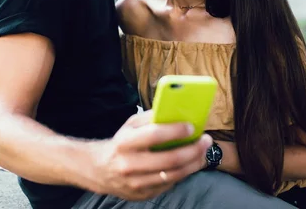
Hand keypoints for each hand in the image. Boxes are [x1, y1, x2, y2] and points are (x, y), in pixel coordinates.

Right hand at [88, 110, 211, 200]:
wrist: (100, 170)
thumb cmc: (121, 143)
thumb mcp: (130, 126)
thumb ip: (150, 117)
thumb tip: (175, 110)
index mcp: (125, 143)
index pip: (154, 135)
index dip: (175, 131)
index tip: (192, 126)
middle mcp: (129, 165)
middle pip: (169, 160)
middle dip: (193, 150)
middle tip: (206, 141)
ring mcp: (136, 183)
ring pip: (173, 175)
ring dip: (193, 163)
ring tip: (203, 152)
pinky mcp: (143, 195)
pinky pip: (169, 184)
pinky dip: (183, 173)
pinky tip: (190, 163)